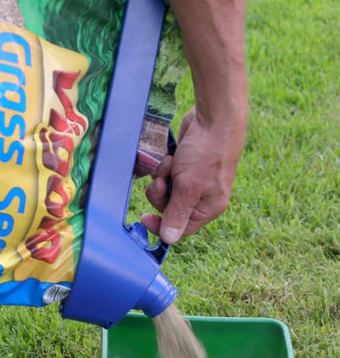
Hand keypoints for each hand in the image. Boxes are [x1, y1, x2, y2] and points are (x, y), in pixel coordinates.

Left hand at [140, 106, 246, 243]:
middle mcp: (202, 195)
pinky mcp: (185, 164)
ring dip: (161, 176)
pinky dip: (164, 165)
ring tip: (169, 164)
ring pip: (165, 188)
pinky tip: (170, 155)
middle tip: (160, 181)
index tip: (144, 218)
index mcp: (208, 207)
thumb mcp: (189, 188)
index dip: (161, 225)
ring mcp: (193, 178)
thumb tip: (169, 239)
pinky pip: (166, 172)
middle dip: (160, 194)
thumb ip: (177, 214)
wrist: (214, 117)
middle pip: (169, 207)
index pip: (181, 228)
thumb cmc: (206, 154)